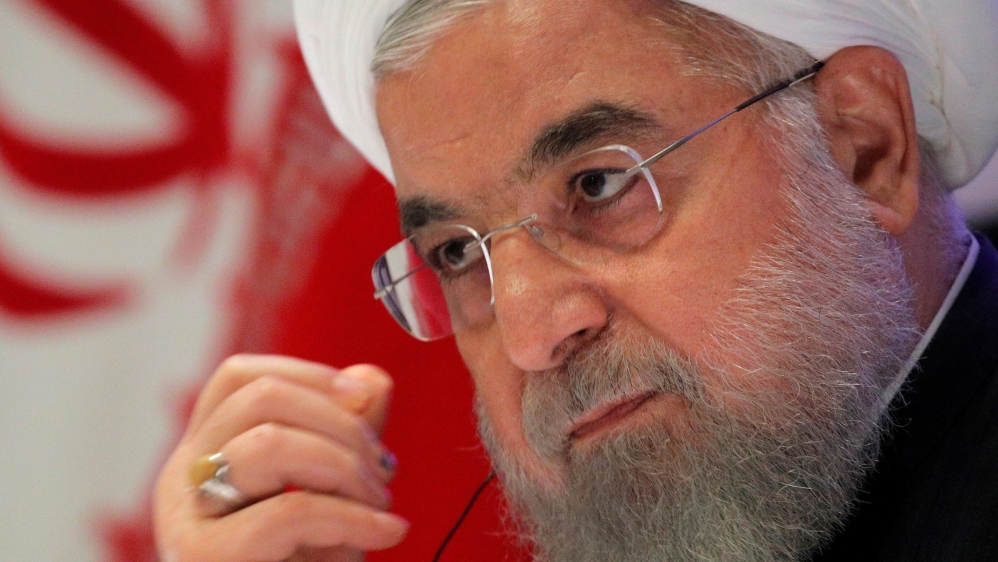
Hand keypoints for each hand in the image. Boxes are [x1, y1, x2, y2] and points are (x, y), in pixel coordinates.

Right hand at [154, 355, 408, 561]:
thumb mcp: (331, 491)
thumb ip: (348, 434)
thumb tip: (373, 379)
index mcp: (205, 452)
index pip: (239, 376)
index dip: (310, 374)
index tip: (365, 401)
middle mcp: (183, 477)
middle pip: (260, 398)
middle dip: (342, 424)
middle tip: (384, 467)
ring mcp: (187, 519)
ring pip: (270, 444)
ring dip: (347, 467)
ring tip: (380, 504)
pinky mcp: (206, 560)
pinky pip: (290, 512)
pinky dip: (353, 517)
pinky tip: (386, 533)